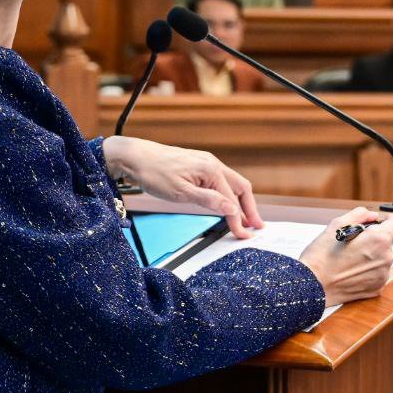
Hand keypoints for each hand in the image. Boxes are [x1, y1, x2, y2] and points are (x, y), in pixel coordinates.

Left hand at [101, 136, 262, 238]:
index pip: (231, 199)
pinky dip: (229, 194)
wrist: (136, 157)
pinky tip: (227, 204)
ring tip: (246, 219)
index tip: (242, 235)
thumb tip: (231, 208)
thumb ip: (208, 200)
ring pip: (232, 184)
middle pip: (241, 188)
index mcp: (211, 170)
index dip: (238, 220)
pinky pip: (221, 181)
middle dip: (250, 208)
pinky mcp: (199, 166)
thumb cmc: (154, 173)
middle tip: (257, 226)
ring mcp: (207, 163)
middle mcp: (213, 164)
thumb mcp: (180, 192)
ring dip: (240, 201)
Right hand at [299, 207, 392, 307]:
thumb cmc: (322, 256)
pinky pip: (377, 272)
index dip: (386, 220)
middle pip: (388, 242)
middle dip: (375, 239)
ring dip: (371, 254)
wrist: (312, 286)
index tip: (377, 223)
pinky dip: (368, 269)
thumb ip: (360, 214)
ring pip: (382, 258)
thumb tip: (372, 216)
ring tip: (350, 257)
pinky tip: (351, 269)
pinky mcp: (377, 288)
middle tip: (354, 241)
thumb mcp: (337, 224)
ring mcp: (382, 275)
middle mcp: (386, 258)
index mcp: (379, 240)